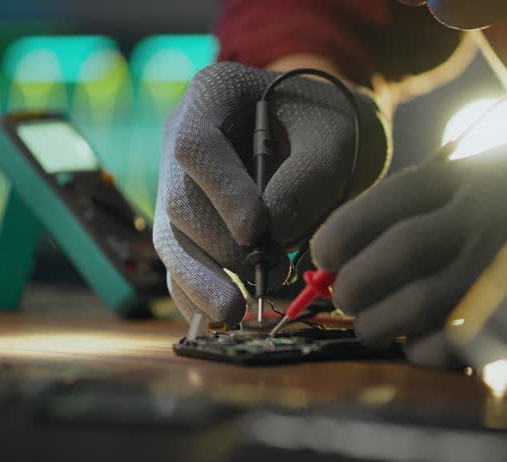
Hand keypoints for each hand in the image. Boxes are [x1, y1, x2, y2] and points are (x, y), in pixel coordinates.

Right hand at [154, 62, 389, 324]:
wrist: (325, 131)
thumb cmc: (330, 124)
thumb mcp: (334, 137)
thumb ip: (307, 180)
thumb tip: (270, 236)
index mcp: (212, 96)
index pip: (197, 147)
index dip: (222, 193)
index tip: (256, 230)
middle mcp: (182, 139)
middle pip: (180, 201)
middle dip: (222, 246)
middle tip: (270, 274)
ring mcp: (180, 184)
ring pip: (172, 240)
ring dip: (202, 281)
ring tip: (235, 312)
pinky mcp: (189, 225)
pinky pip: (182, 264)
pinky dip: (198, 295)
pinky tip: (217, 320)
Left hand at [312, 141, 506, 368]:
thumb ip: (448, 195)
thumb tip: (362, 236)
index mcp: (484, 178)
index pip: (390, 199)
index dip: (344, 229)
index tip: (324, 253)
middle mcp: (492, 223)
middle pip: (393, 255)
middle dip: (352, 282)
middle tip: (344, 294)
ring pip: (411, 307)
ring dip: (376, 322)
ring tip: (370, 325)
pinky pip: (447, 348)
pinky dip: (420, 351)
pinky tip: (421, 346)